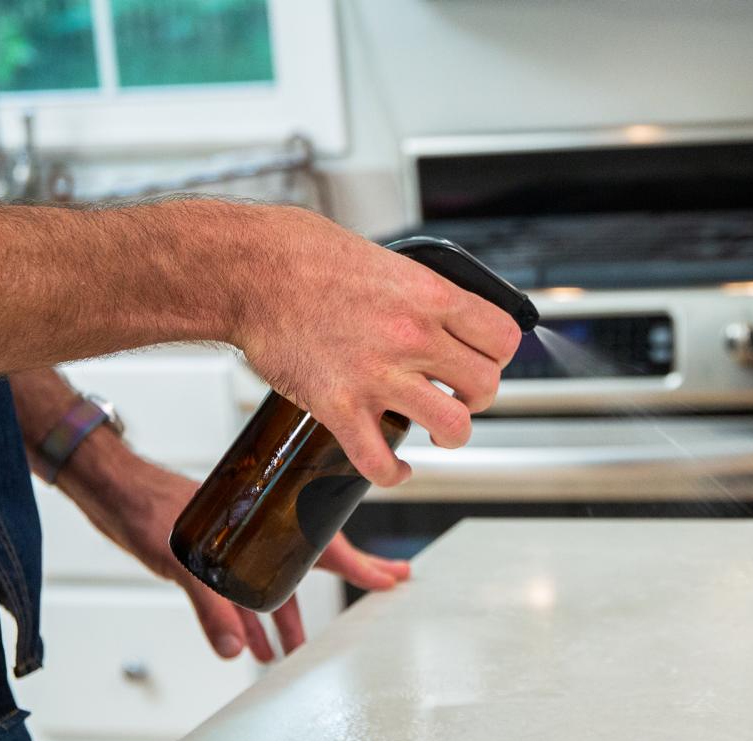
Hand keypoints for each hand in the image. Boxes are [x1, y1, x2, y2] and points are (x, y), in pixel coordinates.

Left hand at [86, 458, 408, 661]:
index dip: (364, 567)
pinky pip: (242, 593)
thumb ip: (210, 606)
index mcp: (270, 522)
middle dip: (347, 583)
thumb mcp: (184, 558)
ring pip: (276, 585)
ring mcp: (240, 545)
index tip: (395, 577)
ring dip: (286, 618)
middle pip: (313, 565)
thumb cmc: (151, 505)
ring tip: (296, 649)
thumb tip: (231, 650)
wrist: (115, 492)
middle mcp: (262, 533)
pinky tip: (245, 646)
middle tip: (384, 588)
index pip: (329, 549)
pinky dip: (246, 619)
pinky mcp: (215, 558)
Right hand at [234, 207, 523, 486]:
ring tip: (437, 432)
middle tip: (458, 396)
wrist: (248, 270)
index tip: (483, 360)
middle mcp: (412, 336)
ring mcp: (377, 374)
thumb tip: (445, 316)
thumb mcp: (386, 260)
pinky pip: (381, 461)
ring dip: (450, 436)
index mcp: (429, 296)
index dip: (498, 356)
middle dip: (477, 398)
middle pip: (486, 386)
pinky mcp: (339, 407)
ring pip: (453, 427)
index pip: (503, 338)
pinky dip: (393, 473)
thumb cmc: (305, 255)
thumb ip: (421, 294)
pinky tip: (394, 466)